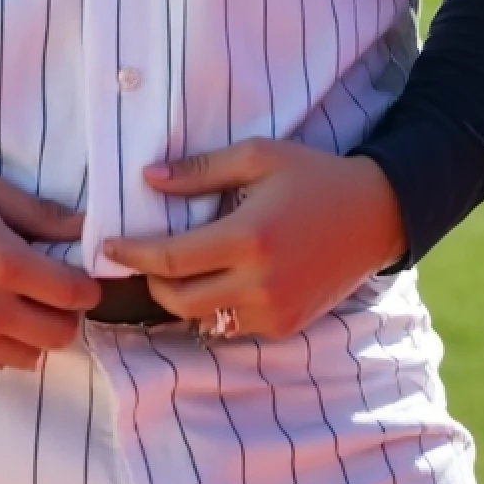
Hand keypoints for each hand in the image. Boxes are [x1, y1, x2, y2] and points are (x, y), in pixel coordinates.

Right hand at [0, 172, 102, 371]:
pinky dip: (4, 346)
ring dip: (36, 333)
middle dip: (66, 313)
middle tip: (51, 290)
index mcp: (5, 264)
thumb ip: (41, 214)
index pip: (74, 294)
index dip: (86, 285)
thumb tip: (85, 227)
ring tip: (18, 304)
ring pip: (32, 356)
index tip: (79, 275)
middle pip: (61, 334)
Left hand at [101, 141, 405, 340]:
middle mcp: (259, 283)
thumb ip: (200, 170)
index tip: (107, 246)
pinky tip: (218, 279)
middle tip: (142, 256)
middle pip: (177, 299)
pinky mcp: (285, 327)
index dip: (132, 254)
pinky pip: (231, 326)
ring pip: (202, 318)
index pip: (171, 259)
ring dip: (181, 296)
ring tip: (178, 266)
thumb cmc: (313, 176)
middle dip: (150, 279)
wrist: (376, 215)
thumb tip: (148, 179)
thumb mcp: (258, 156)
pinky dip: (214, 307)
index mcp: (248, 238)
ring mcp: (274, 311)